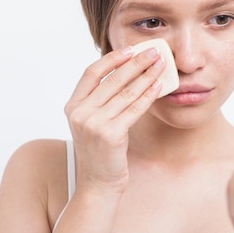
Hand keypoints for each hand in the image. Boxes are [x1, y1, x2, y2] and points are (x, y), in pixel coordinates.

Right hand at [64, 46, 164, 193]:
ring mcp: (94, 124)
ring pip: (125, 93)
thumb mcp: (91, 122)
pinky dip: (148, 95)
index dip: (111, 59)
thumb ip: (100, 100)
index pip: (91, 73)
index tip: (129, 49)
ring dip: (146, 76)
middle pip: (112, 80)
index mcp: (72, 106)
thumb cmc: (99, 151)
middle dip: (135, 63)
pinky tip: (159, 86)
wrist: (97, 184)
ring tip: (160, 65)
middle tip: (153, 52)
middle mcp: (80, 113)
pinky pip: (134, 109)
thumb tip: (125, 72)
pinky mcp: (111, 135)